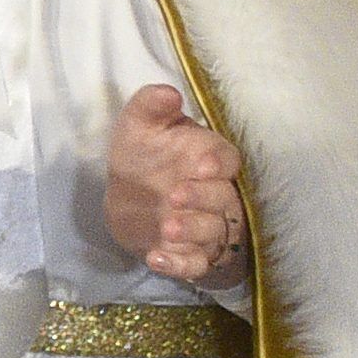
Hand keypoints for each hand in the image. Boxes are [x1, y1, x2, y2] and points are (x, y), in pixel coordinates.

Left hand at [104, 85, 246, 283]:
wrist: (129, 196)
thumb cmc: (144, 154)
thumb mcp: (140, 125)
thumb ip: (151, 106)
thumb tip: (168, 92)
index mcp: (208, 159)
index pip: (228, 160)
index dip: (219, 163)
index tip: (202, 165)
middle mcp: (213, 193)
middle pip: (222, 198)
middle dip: (202, 198)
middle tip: (175, 196)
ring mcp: (205, 226)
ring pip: (211, 231)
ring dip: (192, 231)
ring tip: (167, 228)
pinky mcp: (190, 253)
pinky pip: (194, 264)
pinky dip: (179, 265)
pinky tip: (156, 258)